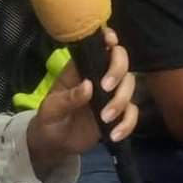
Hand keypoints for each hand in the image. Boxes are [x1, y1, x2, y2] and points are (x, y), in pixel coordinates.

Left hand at [26, 28, 137, 178]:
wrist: (55, 144)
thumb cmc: (50, 119)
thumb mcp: (52, 108)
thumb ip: (68, 98)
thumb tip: (88, 86)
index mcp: (82, 68)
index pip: (99, 46)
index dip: (108, 39)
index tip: (111, 43)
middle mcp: (100, 76)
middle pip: (121, 61)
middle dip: (117, 71)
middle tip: (106, 88)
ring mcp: (112, 94)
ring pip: (130, 85)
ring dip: (121, 100)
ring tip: (105, 118)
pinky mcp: (119, 113)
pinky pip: (132, 112)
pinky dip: (127, 123)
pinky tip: (114, 135)